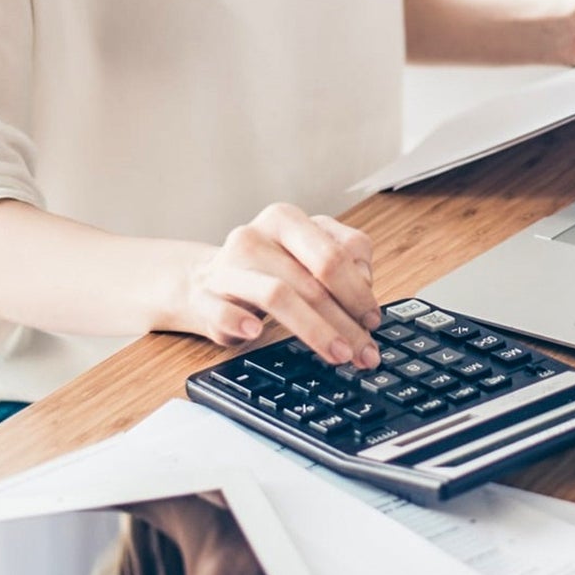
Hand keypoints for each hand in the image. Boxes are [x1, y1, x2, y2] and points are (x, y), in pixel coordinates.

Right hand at [182, 203, 381, 368]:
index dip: (360, 290)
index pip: (336, 253)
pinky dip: (240, 321)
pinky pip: (222, 310)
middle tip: (364, 351)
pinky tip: (257, 333)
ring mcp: (227, 266)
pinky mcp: (203, 297)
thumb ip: (341, 263)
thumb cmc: (266, 271)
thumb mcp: (305, 257)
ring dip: (314, 330)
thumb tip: (365, 292)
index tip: (374, 320)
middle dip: (345, 320)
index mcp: (287, 220)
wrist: (201, 282)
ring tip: (337, 354)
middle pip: (312, 278)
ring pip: (278, 294)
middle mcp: (257, 236)